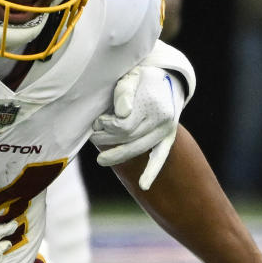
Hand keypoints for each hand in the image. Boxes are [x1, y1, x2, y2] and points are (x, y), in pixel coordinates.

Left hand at [90, 66, 184, 189]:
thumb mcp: (131, 77)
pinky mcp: (168, 138)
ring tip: (101, 159)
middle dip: (108, 140)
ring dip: (119, 155)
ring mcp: (167, 131)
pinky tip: (143, 185)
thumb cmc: (141, 77)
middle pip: (130, 138)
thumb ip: (125, 92)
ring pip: (139, 149)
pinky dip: (152, 171)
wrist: (164, 78)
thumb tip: (123, 113)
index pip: (126, 125)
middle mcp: (164, 120)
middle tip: (93, 137)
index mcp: (155, 105)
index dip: (108, 126)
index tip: (98, 121)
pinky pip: (161, 157)